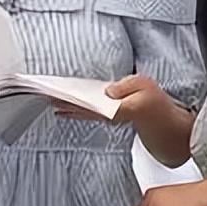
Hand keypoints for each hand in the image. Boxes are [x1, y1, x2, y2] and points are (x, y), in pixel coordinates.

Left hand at [52, 74, 171, 123]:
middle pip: (82, 109)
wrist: (160, 120)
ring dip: (65, 107)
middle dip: (64, 102)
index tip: (60, 94)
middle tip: (46, 96)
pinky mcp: (106, 117)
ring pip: (82, 113)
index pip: (92, 104)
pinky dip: (73, 110)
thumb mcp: (145, 85)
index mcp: (118, 108)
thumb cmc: (154, 101)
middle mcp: (109, 116)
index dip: (75, 99)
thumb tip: (108, 90)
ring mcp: (106, 118)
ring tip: (49, 100)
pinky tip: (62, 109)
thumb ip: (126, 85)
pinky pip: (86, 114)